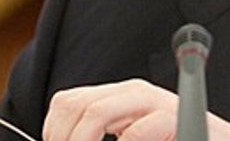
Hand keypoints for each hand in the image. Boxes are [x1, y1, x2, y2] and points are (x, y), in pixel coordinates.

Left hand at [42, 79, 229, 140]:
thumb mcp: (132, 137)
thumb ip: (105, 133)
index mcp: (121, 97)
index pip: (68, 102)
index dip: (53, 131)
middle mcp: (136, 94)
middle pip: (76, 105)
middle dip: (63, 138)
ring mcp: (156, 103)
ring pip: (99, 112)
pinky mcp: (176, 117)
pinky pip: (137, 131)